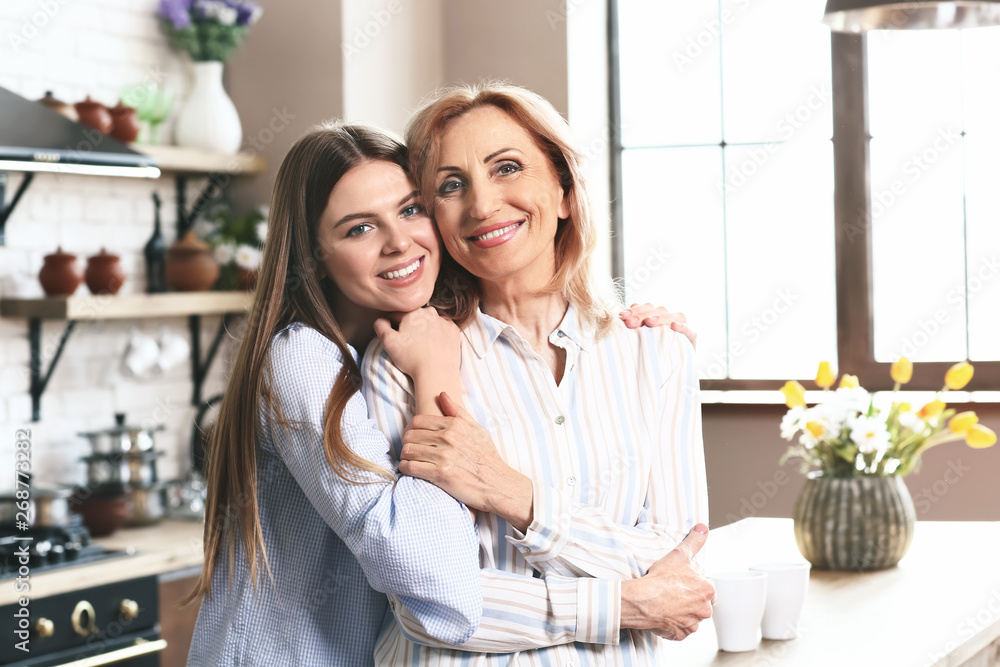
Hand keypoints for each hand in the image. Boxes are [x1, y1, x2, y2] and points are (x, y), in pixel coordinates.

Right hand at [374, 307, 460, 378]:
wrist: (437, 372)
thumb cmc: (411, 358)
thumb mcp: (388, 342)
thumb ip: (380, 326)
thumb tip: (381, 320)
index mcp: (412, 312)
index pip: (397, 315)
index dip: (392, 327)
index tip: (395, 338)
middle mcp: (429, 312)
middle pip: (414, 317)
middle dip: (410, 327)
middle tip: (409, 344)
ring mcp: (444, 321)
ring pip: (429, 322)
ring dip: (425, 329)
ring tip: (422, 346)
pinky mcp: (454, 330)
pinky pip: (443, 328)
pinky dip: (439, 334)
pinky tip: (435, 346)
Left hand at [399, 392, 533, 531]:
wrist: (497, 484)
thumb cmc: (488, 457)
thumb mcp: (477, 429)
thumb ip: (457, 411)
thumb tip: (442, 394)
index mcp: (454, 425)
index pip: (418, 421)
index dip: (411, 429)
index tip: (413, 437)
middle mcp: (448, 438)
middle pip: (410, 435)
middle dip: (406, 443)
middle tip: (410, 450)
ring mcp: (443, 456)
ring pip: (408, 450)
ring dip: (405, 456)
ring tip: (409, 460)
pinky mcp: (440, 474)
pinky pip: (410, 467)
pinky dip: (406, 468)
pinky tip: (410, 469)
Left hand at [619, 303, 696, 348]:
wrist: (669, 370)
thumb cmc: (653, 353)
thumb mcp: (641, 340)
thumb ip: (634, 327)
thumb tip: (622, 317)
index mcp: (657, 316)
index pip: (647, 307)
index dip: (635, 310)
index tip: (622, 316)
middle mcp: (670, 318)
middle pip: (659, 310)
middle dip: (643, 315)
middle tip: (630, 323)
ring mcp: (682, 327)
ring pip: (675, 316)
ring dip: (661, 318)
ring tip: (649, 323)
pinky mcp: (692, 338)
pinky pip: (690, 330)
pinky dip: (682, 327)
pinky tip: (673, 327)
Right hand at [620, 524, 714, 640]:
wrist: (645, 599)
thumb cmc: (661, 578)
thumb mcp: (679, 555)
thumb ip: (694, 541)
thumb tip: (703, 528)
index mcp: (708, 591)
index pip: (707, 590)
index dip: (693, 587)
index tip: (681, 585)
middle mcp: (704, 610)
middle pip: (700, 606)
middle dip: (689, 602)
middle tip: (673, 595)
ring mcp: (693, 624)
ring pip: (690, 619)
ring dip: (682, 614)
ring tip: (667, 605)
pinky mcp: (681, 635)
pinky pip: (679, 631)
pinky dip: (673, 625)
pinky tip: (663, 616)